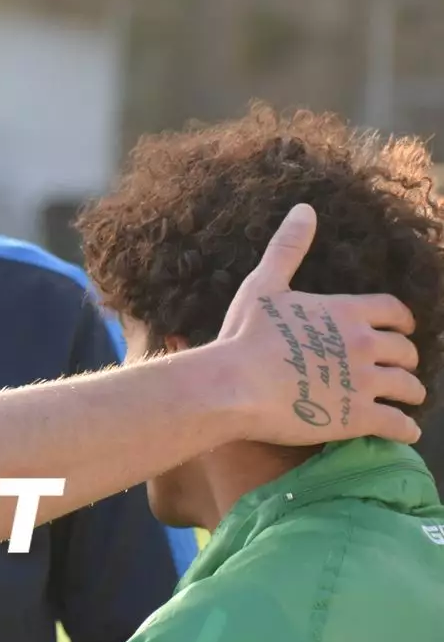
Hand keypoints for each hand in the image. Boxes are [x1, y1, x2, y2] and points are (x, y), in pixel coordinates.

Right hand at [214, 202, 425, 445]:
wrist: (232, 386)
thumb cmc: (244, 337)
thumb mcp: (264, 286)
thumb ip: (288, 248)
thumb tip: (304, 209)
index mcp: (347, 312)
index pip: (395, 312)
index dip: (400, 322)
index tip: (399, 331)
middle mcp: (365, 345)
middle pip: (407, 352)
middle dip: (405, 360)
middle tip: (396, 369)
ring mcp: (365, 383)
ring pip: (410, 389)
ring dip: (410, 394)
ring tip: (404, 401)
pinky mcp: (359, 418)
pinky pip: (399, 425)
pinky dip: (406, 429)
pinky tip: (403, 432)